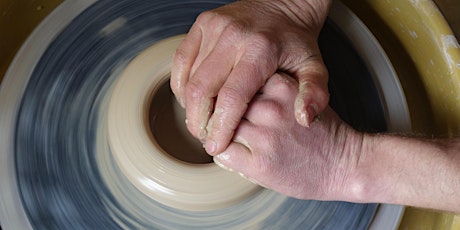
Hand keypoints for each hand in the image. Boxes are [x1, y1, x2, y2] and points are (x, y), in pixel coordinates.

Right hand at [171, 0, 330, 154]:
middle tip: (205, 138)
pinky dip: (181, 86)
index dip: (220, 127)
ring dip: (190, 106)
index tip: (215, 147)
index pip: (232, 97)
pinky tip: (192, 100)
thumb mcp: (314, 67)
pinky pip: (180, 61)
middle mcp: (234, 36)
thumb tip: (304, 118)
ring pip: (188, 78)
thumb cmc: (295, 41)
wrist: (282, 4)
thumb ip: (315, 94)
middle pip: (201, 90)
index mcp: (261, 49)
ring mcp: (214, 27)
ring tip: (201, 122)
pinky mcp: (202, 24)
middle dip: (198, 122)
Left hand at [213, 73, 361, 200]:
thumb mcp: (300, 94)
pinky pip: (222, 154)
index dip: (233, 94)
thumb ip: (268, 89)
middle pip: (224, 104)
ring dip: (221, 135)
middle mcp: (270, 108)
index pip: (235, 81)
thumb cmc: (321, 130)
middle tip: (230, 124)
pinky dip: (225, 155)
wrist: (346, 164)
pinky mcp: (259, 164)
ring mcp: (263, 136)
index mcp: (281, 86)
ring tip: (236, 141)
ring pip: (219, 129)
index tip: (236, 104)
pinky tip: (240, 157)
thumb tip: (230, 89)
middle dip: (223, 114)